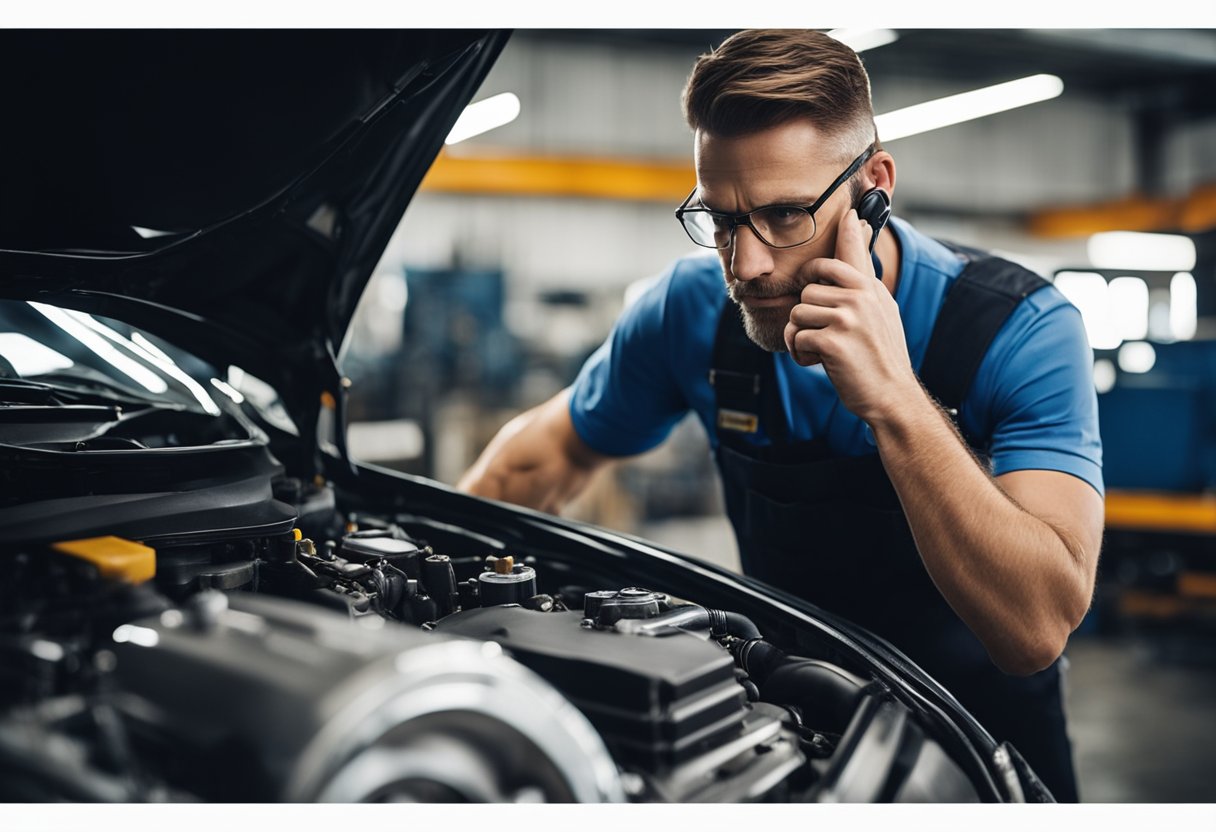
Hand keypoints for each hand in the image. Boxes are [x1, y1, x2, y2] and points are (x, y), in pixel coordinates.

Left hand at [783, 209, 917, 422]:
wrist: (891, 395)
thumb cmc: (880, 355)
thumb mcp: (880, 310)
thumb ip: (863, 277)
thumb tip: (855, 226)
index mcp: (871, 289)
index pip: (843, 255)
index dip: (819, 260)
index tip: (821, 254)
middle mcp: (861, 297)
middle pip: (807, 290)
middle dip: (806, 315)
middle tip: (821, 333)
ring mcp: (848, 318)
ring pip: (797, 314)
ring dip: (800, 337)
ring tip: (821, 351)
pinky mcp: (833, 342)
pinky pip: (796, 337)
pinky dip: (800, 354)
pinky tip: (818, 363)